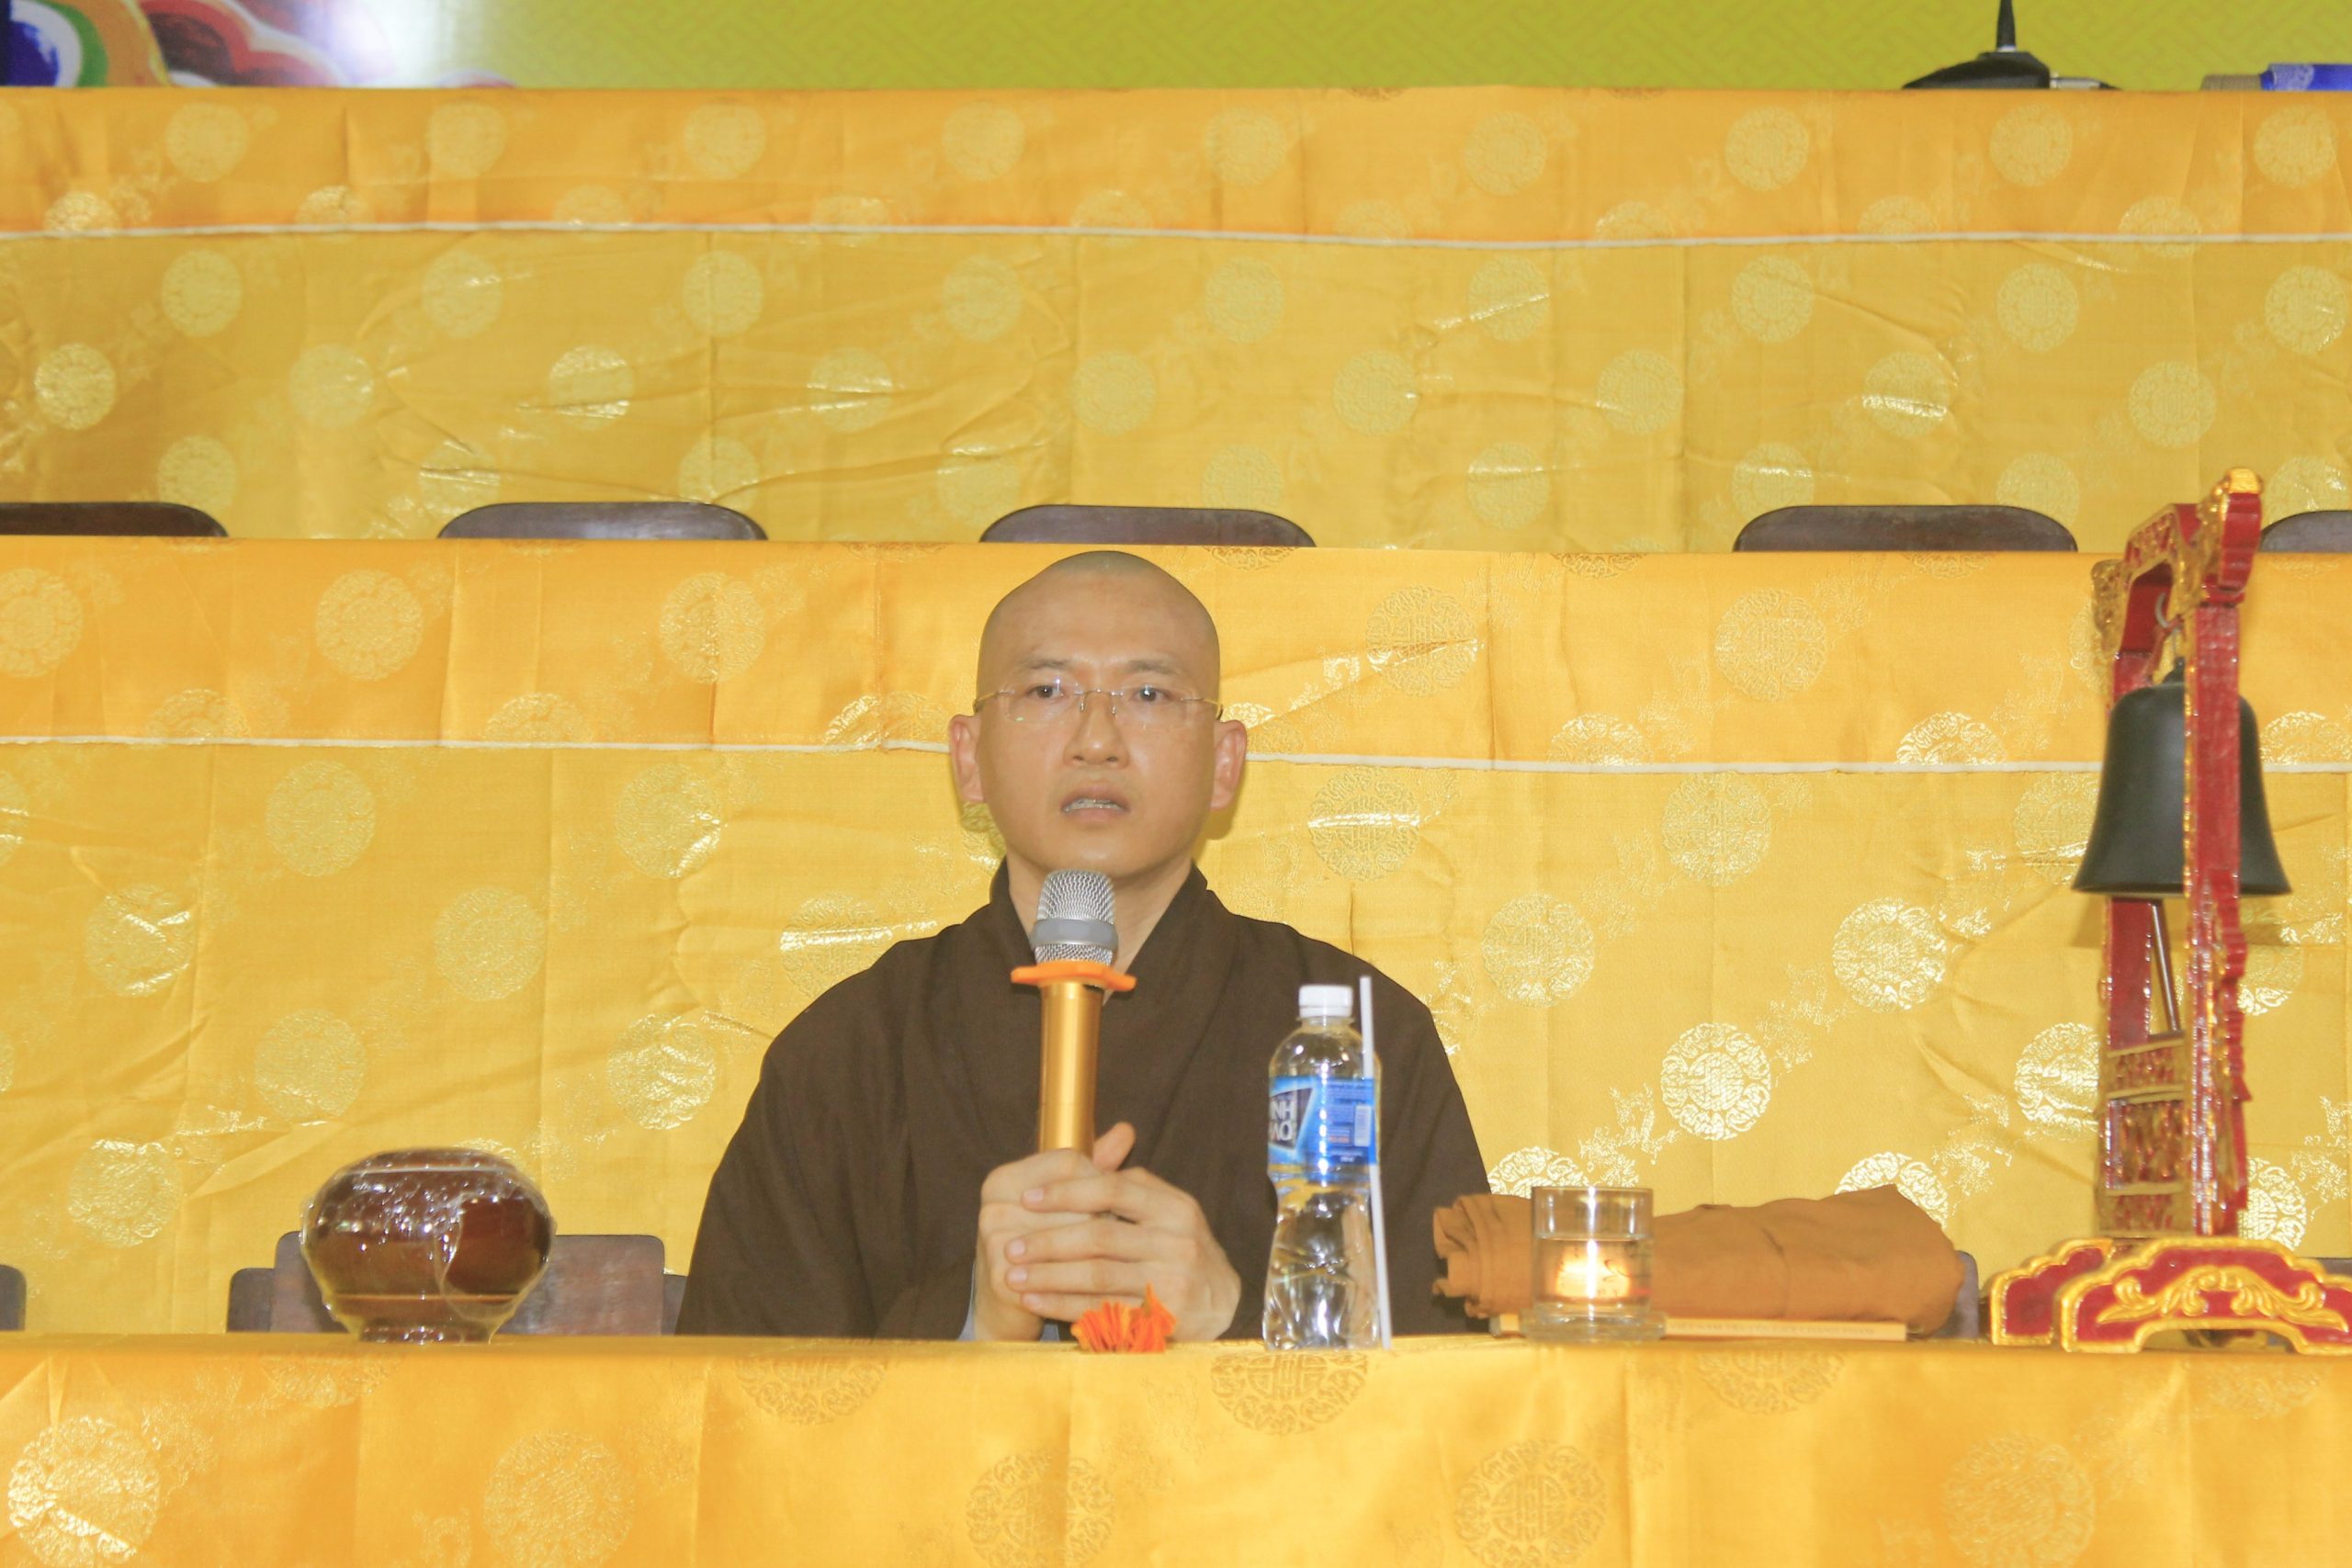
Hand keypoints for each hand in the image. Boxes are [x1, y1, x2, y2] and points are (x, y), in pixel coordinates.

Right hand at [971, 1123, 1135, 1341]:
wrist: (1008, 1302)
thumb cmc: (1043, 1241)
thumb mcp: (1065, 1200)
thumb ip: (1092, 1165)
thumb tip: (1126, 1129)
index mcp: (1002, 1180)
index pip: (1067, 1161)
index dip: (1101, 1177)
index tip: (1119, 1197)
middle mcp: (991, 1208)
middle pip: (1072, 1201)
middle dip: (1103, 1217)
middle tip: (1124, 1235)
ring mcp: (994, 1245)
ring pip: (1070, 1238)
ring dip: (1100, 1250)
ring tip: (1116, 1258)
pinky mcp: (1002, 1281)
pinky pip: (1058, 1276)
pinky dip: (1087, 1281)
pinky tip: (1107, 1284)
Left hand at [1004, 1123, 1241, 1342]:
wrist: (1226, 1307)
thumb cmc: (1183, 1252)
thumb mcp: (1169, 1212)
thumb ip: (1131, 1186)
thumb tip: (1087, 1152)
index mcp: (1176, 1207)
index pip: (1114, 1190)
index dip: (1066, 1192)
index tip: (1028, 1198)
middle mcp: (1177, 1242)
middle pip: (1099, 1236)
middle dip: (1048, 1241)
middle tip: (1011, 1246)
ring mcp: (1171, 1282)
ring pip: (1096, 1276)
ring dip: (1048, 1276)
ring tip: (1013, 1276)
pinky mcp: (1161, 1319)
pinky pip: (1101, 1310)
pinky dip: (1062, 1305)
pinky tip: (1034, 1301)